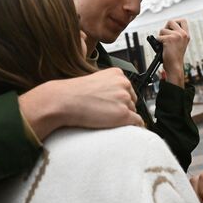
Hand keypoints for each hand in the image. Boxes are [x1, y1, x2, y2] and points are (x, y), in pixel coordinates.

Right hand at [19, 68, 143, 140]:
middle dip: (123, 107)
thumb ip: (108, 85)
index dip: (121, 98)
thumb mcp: (95, 81)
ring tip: (109, 120)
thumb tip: (115, 97)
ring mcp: (124, 99)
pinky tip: (128, 128)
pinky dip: (134, 126)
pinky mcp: (124, 114)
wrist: (65, 101)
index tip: (116, 104)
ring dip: (124, 117)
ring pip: (133, 111)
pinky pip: (137, 122)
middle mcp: (124, 84)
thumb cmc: (74, 93)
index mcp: (117, 74)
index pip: (128, 88)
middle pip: (132, 100)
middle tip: (109, 113)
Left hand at [157, 19, 189, 86]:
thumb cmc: (175, 57)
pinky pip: (158, 37)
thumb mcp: (180, 44)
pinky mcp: (169, 39)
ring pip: (162, 30)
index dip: (175, 22)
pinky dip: (158, 43)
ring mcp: (176, 36)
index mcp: (186, 35)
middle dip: (165, 28)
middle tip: (165, 37)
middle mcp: (183, 34)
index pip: (183, 20)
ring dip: (160, 37)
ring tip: (164, 45)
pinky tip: (163, 48)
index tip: (171, 28)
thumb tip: (166, 28)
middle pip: (170, 21)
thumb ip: (176, 35)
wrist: (175, 66)